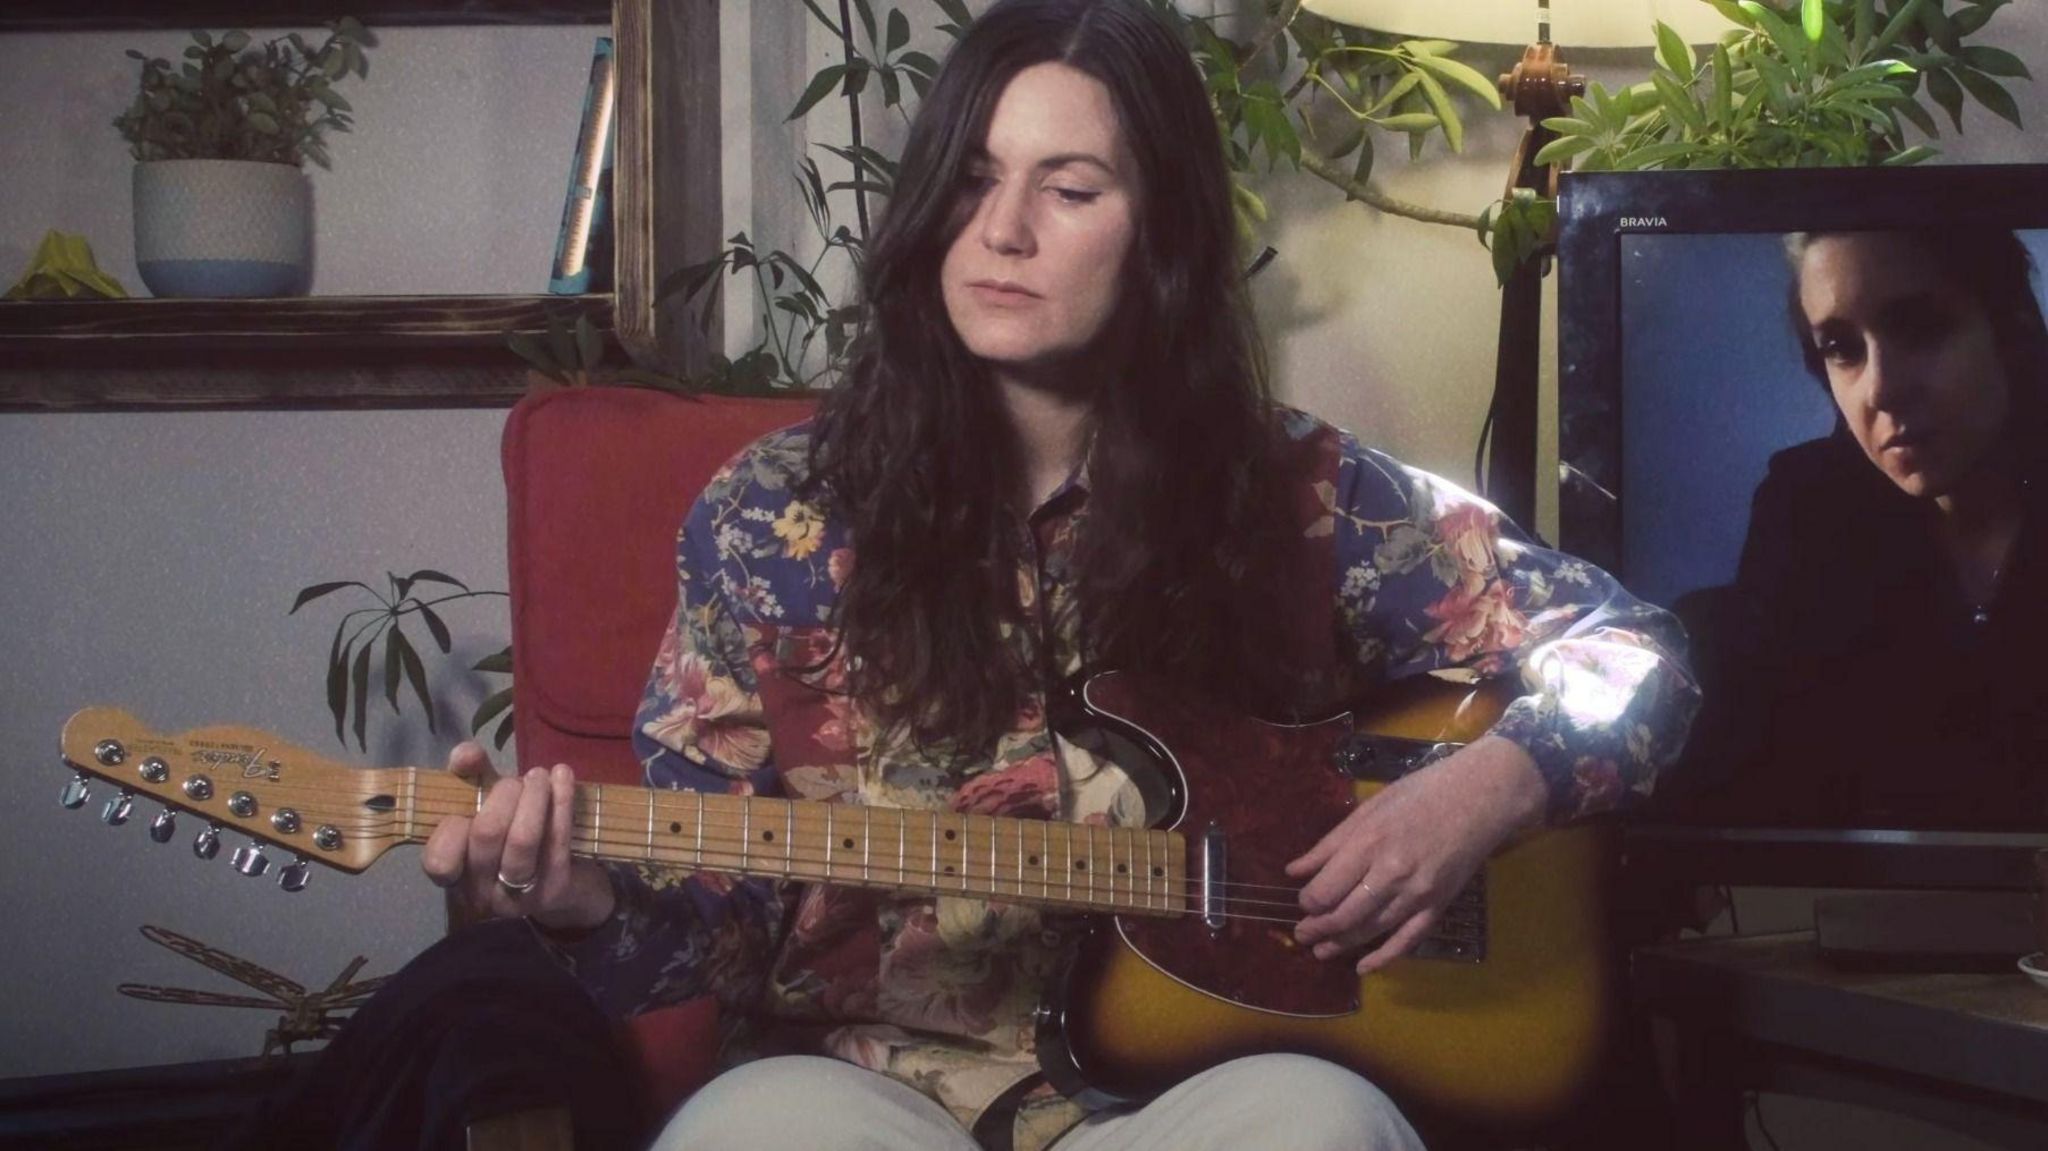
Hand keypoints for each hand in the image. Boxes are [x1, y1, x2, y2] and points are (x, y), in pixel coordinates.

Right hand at [420, 743, 615, 932]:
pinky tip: (562, 775)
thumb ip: (470, 776)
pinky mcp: (555, 889)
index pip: (439, 861)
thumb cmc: (511, 839)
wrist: (563, 886)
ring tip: (539, 775)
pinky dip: (561, 801)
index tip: (472, 798)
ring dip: (533, 796)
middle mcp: (481, 893)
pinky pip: (556, 841)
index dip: (452, 826)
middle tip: (517, 781)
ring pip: (522, 840)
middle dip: (503, 796)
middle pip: (486, 836)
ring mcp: (519, 896)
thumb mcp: (486, 808)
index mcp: (455, 877)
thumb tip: (465, 754)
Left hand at [1285, 735, 1544, 973]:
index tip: (1303, 902)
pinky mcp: (1438, 906)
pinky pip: (1407, 940)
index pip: (1325, 890)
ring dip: (1341, 944)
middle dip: (1317, 930)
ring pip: (1371, 930)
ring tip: (1321, 951)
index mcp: (1368, 844)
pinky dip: (1384, 957)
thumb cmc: (1419, 795)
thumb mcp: (1368, 810)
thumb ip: (1330, 844)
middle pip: (1344, 916)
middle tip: (1302, 934)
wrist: (1480, 798)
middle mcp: (1390, 874)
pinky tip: (1363, 968)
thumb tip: (1294, 871)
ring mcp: (1417, 894)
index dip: (1308, 902)